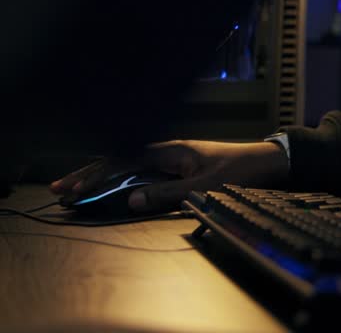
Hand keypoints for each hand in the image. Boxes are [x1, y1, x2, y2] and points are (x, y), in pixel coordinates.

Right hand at [49, 139, 289, 212]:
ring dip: (103, 177)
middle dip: (89, 173)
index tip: (76, 189)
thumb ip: (168, 194)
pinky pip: (142, 171)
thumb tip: (132, 200)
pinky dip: (122, 180)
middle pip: (119, 159)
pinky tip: (109, 186)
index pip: (123, 160)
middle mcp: (167, 151)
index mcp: (170, 150)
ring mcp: (172, 158)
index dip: (97, 175)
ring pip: (128, 166)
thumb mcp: (204, 186)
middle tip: (62, 188)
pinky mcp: (178, 166)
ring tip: (76, 188)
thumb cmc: (240, 170)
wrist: (268, 162)